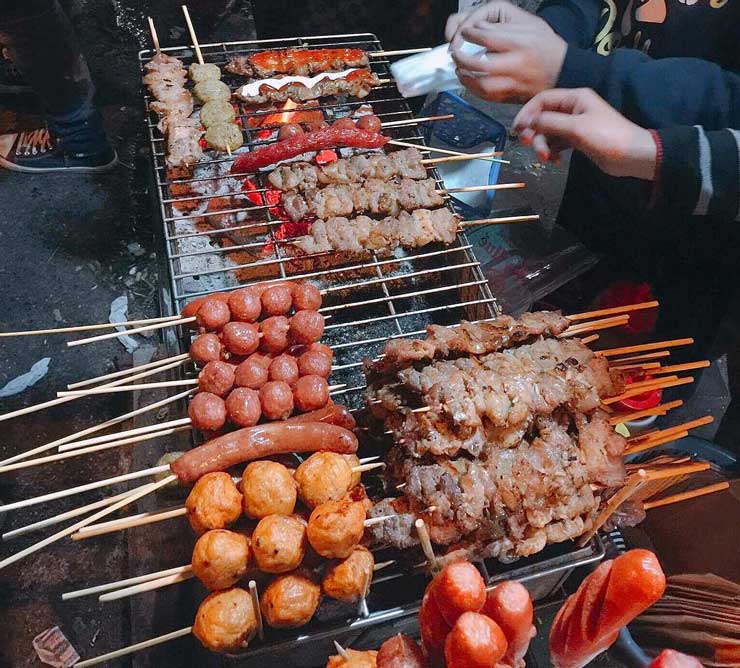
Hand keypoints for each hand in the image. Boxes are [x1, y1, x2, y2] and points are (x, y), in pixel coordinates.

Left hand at [445, 1, 565, 102]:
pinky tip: (468, 81)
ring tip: (459, 69)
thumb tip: (476, 28)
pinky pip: (488, 96)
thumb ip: (501, 26)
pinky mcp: (512, 96)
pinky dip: (474, 89)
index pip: (486, 37)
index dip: (469, 33)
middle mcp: (517, 64)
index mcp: (520, 42)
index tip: (464, 32)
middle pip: (480, 63)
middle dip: (461, 58)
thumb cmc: (545, 46)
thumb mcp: (528, 24)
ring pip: (482, 84)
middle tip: (455, 52)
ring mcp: (514, 83)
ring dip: (465, 77)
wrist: (563, 70)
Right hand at [513, 88, 657, 179]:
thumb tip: (528, 122)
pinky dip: (552, 151)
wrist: (632, 156)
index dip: (527, 113)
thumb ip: (549, 123)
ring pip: (548, 132)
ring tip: (546, 159)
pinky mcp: (576, 140)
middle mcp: (573, 108)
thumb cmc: (606, 137)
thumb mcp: (575, 128)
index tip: (517, 129)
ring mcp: (574, 125)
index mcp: (574, 98)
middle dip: (535, 132)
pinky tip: (554, 161)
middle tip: (528, 146)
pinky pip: (556, 143)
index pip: (542, 100)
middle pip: (543, 117)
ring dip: (543, 145)